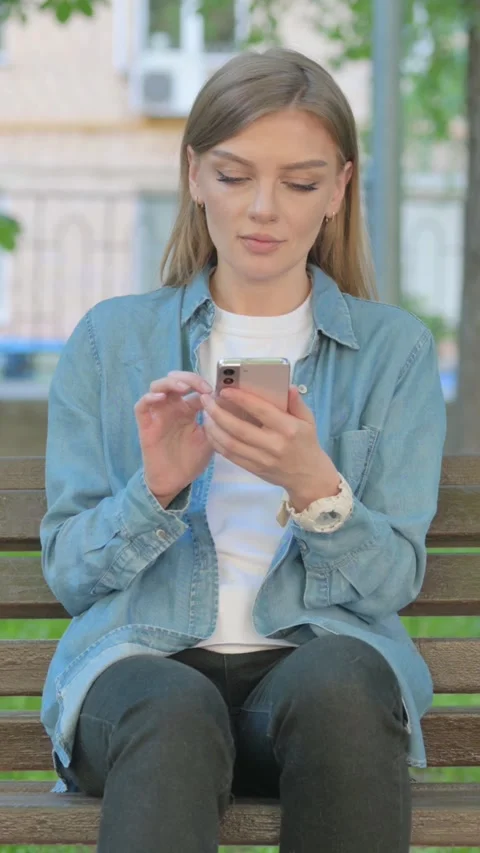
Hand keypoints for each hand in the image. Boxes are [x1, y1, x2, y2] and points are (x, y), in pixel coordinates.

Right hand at [134, 371, 213, 506]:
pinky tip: (160, 398)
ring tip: (183, 388)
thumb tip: (223, 401)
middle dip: (189, 378)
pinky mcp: (146, 424)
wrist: (174, 481)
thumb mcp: (209, 440)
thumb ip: (214, 421)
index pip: (194, 388)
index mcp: (188, 410)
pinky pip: (141, 406)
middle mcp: (172, 408)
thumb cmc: (191, 460)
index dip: (204, 385)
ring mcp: (158, 414)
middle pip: (175, 381)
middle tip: (202, 386)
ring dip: (170, 383)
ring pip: (157, 387)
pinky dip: (149, 398)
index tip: (216, 391)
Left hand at [201, 386, 340, 510]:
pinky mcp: (254, 469)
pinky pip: (230, 456)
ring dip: (213, 428)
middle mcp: (273, 445)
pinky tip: (210, 431)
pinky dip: (217, 443)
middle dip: (218, 413)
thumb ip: (297, 403)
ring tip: (204, 414)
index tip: (225, 390)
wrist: (308, 477)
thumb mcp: (308, 421)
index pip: (261, 411)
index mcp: (288, 429)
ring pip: (230, 444)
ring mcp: (262, 459)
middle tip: (206, 400)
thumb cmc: (307, 444)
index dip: (241, 399)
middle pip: (239, 428)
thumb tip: (288, 386)